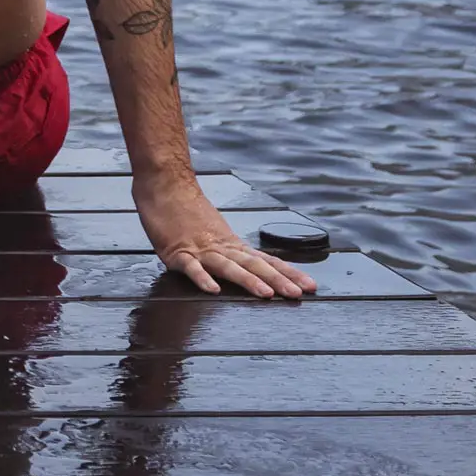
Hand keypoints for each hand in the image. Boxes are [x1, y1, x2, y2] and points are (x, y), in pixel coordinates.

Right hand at [136, 172, 316, 297]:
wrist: (165, 182)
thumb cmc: (184, 206)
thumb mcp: (210, 230)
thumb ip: (224, 249)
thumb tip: (243, 266)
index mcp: (230, 244)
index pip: (265, 260)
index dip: (288, 273)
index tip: (310, 285)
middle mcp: (220, 246)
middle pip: (253, 264)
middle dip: (277, 280)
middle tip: (298, 293)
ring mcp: (199, 249)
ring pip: (228, 266)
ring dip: (248, 280)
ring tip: (266, 294)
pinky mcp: (176, 251)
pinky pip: (191, 267)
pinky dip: (202, 278)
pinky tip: (213, 290)